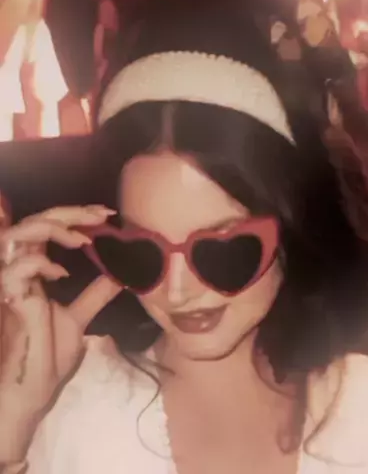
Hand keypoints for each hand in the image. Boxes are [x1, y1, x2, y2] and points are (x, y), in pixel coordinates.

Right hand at [0, 205, 121, 460]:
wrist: (31, 392)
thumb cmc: (47, 356)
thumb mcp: (79, 318)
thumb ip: (95, 294)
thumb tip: (121, 274)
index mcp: (34, 273)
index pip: (47, 228)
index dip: (75, 215)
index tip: (106, 215)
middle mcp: (19, 271)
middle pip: (34, 221)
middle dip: (69, 212)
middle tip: (102, 215)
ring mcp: (11, 284)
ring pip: (19, 234)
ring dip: (54, 229)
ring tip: (83, 240)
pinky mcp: (10, 300)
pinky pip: (17, 268)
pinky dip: (40, 263)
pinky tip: (61, 276)